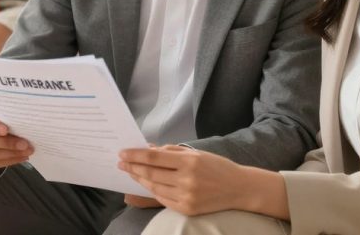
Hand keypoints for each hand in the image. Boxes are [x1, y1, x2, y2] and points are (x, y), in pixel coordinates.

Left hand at [119, 145, 264, 216]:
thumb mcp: (196, 153)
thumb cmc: (216, 167)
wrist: (239, 188)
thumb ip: (171, 151)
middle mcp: (187, 180)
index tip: (122, 153)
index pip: (153, 158)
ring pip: (154, 187)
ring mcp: (186, 196)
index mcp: (189, 162)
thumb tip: (147, 149)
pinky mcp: (187, 209)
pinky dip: (152, 190)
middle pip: (150, 173)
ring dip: (139, 179)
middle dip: (132, 167)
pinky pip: (163, 199)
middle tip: (121, 162)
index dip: (135, 155)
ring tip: (131, 172)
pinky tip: (146, 184)